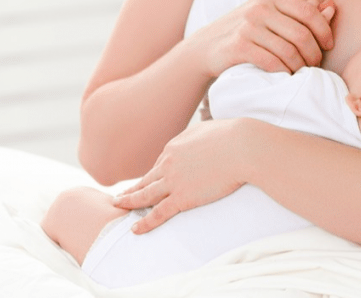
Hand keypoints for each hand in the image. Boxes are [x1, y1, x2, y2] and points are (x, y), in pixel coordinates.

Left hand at [111, 118, 257, 232]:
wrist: (241, 147)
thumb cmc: (232, 137)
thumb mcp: (207, 130)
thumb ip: (197, 138)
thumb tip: (200, 139)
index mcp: (174, 146)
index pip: (160, 164)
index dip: (154, 175)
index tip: (148, 183)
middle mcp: (168, 163)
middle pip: (146, 179)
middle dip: (132, 189)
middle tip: (119, 196)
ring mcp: (173, 181)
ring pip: (145, 195)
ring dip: (129, 202)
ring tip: (118, 206)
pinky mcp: (182, 198)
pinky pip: (158, 213)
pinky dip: (145, 222)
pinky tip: (135, 229)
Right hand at [191, 0, 336, 77]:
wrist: (204, 47)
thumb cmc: (243, 32)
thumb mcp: (268, 16)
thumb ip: (299, 13)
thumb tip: (332, 7)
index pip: (308, 11)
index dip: (324, 30)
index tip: (328, 45)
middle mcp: (259, 8)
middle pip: (302, 34)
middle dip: (314, 54)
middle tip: (314, 65)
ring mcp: (247, 27)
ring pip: (289, 51)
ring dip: (300, 67)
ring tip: (301, 72)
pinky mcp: (238, 46)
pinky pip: (272, 62)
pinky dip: (283, 72)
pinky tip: (284, 75)